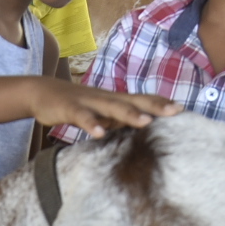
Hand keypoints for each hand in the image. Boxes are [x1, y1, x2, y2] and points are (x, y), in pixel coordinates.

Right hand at [26, 80, 179, 137]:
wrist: (41, 92)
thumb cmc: (76, 105)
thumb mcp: (101, 112)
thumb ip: (119, 119)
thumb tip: (142, 129)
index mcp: (114, 100)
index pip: (142, 100)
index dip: (162, 103)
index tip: (183, 110)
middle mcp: (106, 98)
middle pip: (134, 101)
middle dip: (155, 106)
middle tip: (176, 111)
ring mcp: (88, 102)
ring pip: (111, 107)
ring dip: (128, 114)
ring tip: (145, 122)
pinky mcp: (70, 108)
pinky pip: (82, 117)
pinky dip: (91, 124)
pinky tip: (98, 133)